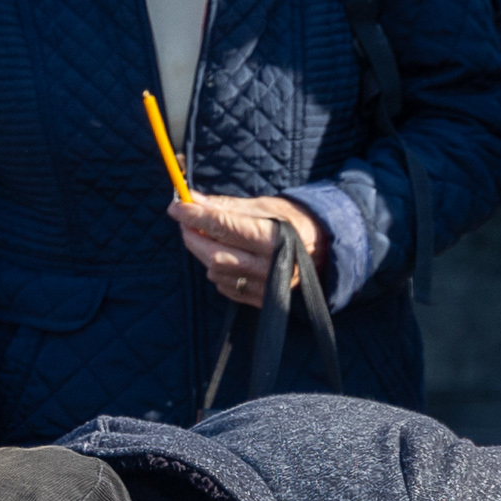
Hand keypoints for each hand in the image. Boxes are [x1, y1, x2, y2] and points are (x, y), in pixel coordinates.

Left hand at [172, 195, 327, 308]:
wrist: (323, 252)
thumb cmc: (293, 223)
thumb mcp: (265, 206)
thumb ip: (228, 206)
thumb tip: (193, 199)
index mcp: (272, 239)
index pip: (223, 227)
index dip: (195, 216)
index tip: (176, 206)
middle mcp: (268, 267)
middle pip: (213, 254)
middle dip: (193, 236)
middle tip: (185, 221)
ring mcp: (264, 287)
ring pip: (216, 271)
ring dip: (203, 253)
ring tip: (207, 237)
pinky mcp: (260, 300)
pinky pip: (226, 286)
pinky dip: (216, 270)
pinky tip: (224, 256)